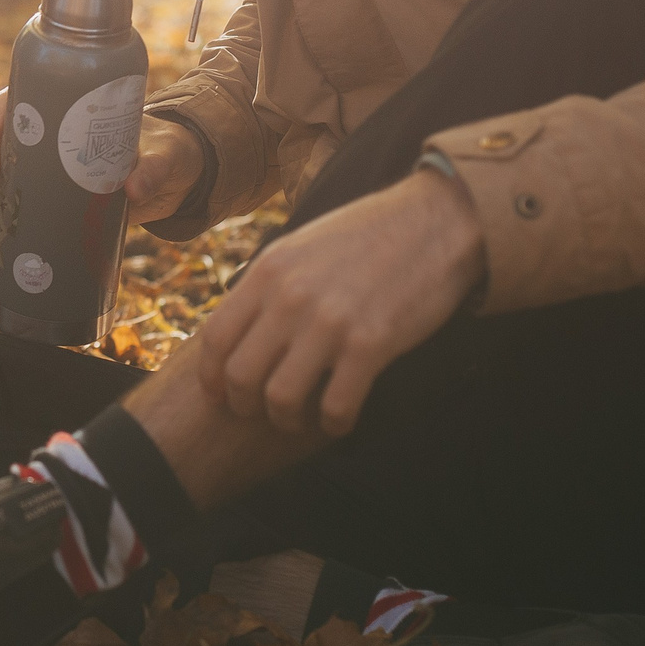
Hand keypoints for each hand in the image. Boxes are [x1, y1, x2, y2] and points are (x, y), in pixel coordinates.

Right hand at [0, 90, 205, 223]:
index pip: (28, 98)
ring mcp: (53, 168)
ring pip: (6, 166)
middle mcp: (56, 137)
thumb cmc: (167, 151)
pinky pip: (20, 198)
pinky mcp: (58, 198)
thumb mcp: (164, 155)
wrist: (176, 180)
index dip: (5, 109)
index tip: (1, 126)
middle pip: (6, 133)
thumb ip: (153, 169)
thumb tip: (133, 189)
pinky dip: (3, 207)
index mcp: (75, 111)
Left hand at [189, 168, 484, 436]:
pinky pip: (335, 406)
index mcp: (268, 271)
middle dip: (245, 404)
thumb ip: (267, 284)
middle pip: (240, 375)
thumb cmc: (367, 236)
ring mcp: (329, 321)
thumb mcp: (300, 246)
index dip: (210, 377)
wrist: (434, 222)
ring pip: (281, 399)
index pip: (215, 338)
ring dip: (286, 419)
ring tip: (299, 419)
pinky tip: (339, 419)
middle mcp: (291, 297)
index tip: (219, 394)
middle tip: (261, 410)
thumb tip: (238, 324)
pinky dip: (333, 424)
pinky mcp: (371, 343)